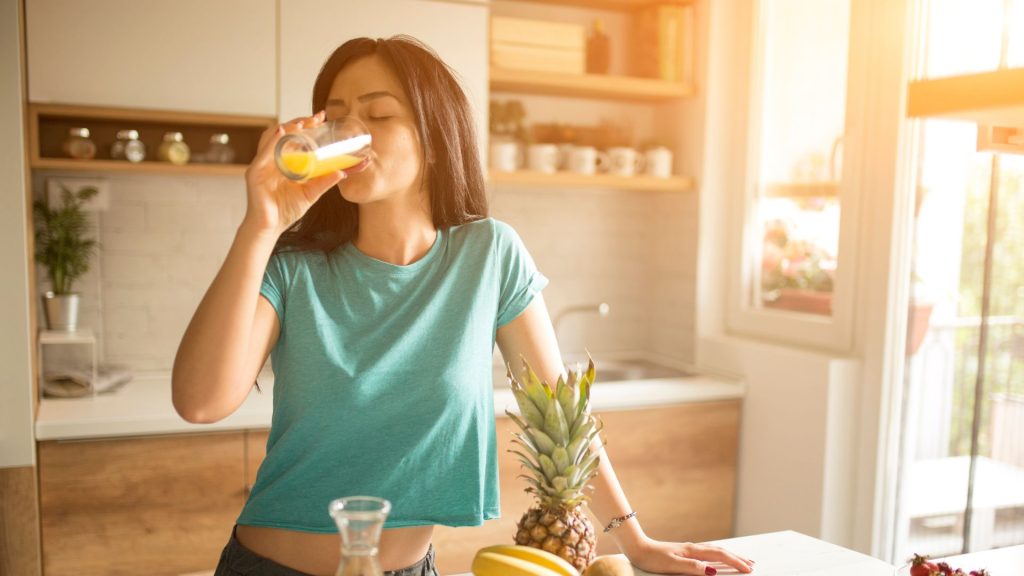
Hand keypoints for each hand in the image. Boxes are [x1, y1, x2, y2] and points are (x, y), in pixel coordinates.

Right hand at [242, 111, 345, 235]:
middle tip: (317, 117)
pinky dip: (272, 142)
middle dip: (299, 122)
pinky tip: (281, 134)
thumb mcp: (310, 194)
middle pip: (283, 133)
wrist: (270, 228)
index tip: (321, 118)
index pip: (293, 137)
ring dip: (286, 128)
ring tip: (301, 124)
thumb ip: (324, 183)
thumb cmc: (285, 210)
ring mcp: (262, 165)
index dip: (306, 125)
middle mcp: (271, 159)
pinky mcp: (255, 174)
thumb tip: (342, 172)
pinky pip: (263, 154)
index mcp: (283, 161)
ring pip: (271, 138)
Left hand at [625, 537, 754, 574]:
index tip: (749, 569)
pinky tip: (717, 557)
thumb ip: (692, 567)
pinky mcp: (684, 552)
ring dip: (729, 555)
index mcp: (693, 551)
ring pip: (715, 550)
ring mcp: (689, 549)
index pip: (720, 556)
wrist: (638, 548)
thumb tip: (713, 570)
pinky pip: (707, 552)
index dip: (735, 562)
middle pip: (721, 551)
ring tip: (740, 559)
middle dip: (737, 558)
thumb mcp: (672, 565)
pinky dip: (718, 555)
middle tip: (751, 565)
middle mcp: (693, 548)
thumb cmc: (652, 558)